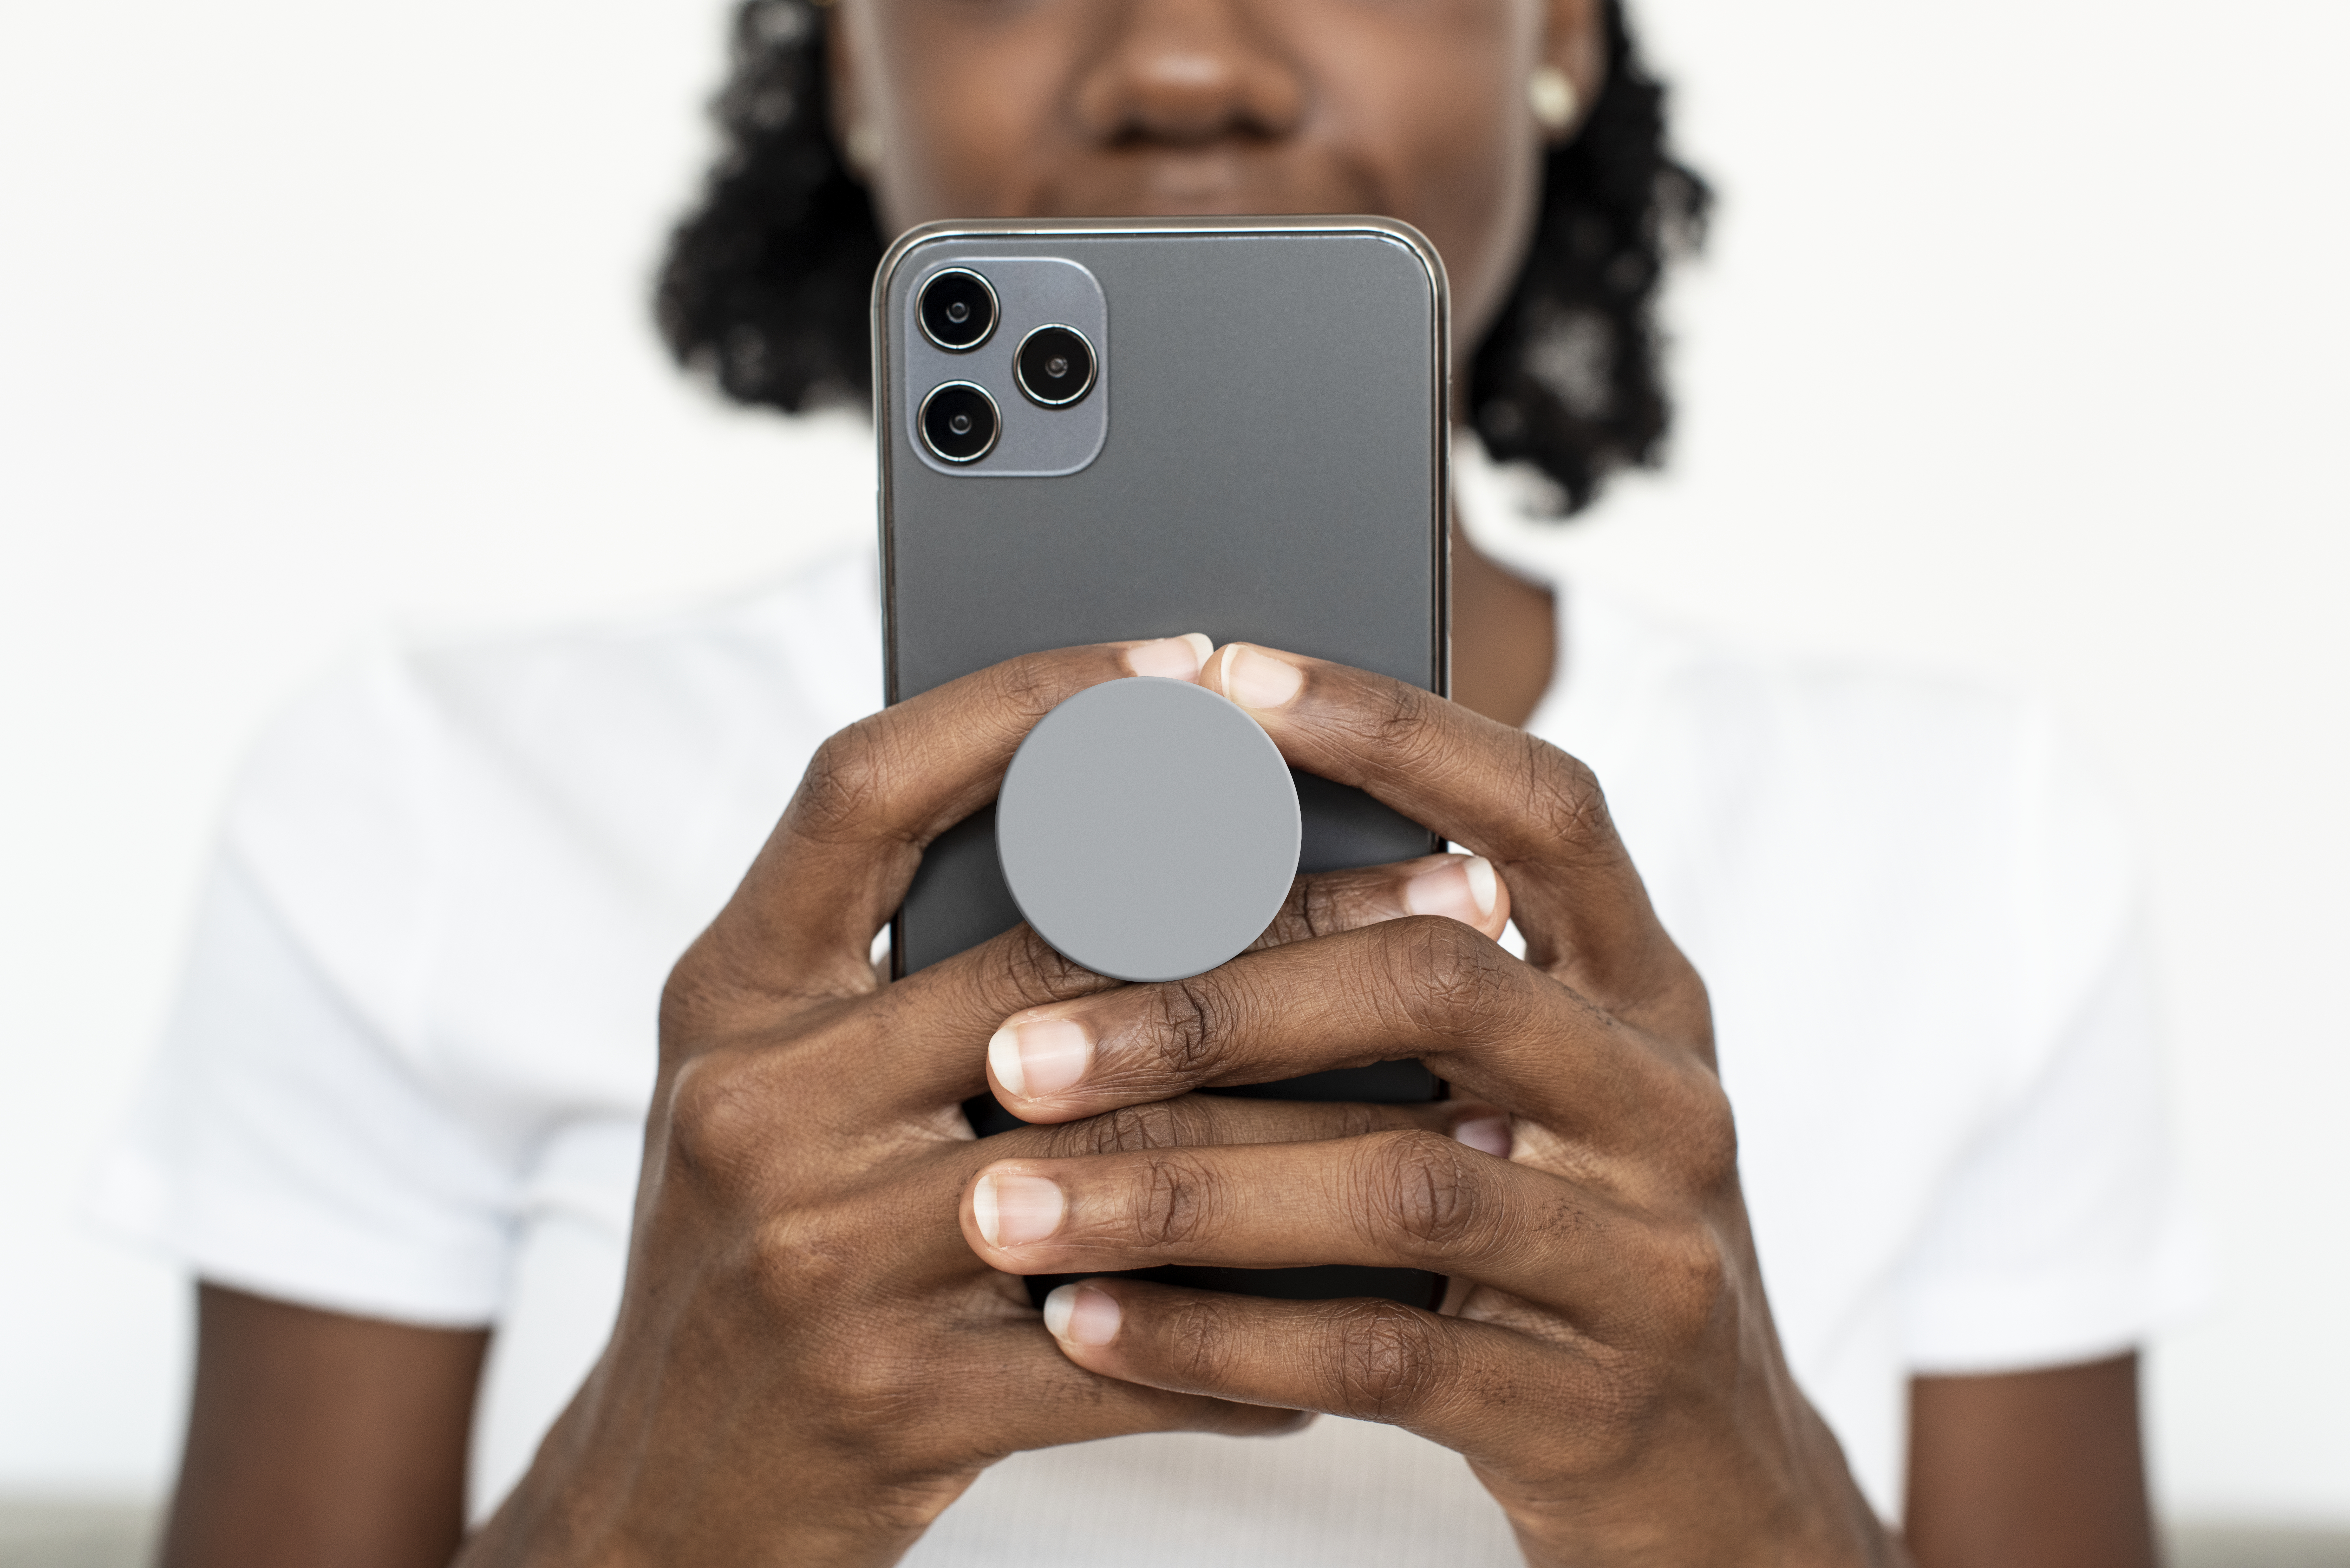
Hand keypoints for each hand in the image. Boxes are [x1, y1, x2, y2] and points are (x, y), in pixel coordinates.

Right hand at [459, 635, 1516, 1567]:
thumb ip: (902, 967)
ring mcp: (819, 1258)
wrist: (661, 1497)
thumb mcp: (778, 1084)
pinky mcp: (895, 1401)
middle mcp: (758, 1104)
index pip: (868, 786)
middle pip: (1057, 963)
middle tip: (1457, 891)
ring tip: (1473, 1101)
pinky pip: (1128, 1351)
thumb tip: (1149, 834)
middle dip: (1286, 921)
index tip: (1188, 666)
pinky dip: (1260, 1330)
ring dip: (1323, 1131)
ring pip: (1130, 1160)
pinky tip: (1373, 1303)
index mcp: (726, 994)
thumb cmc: (756, 1249)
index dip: (1024, 703)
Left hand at [958, 644, 1903, 1566]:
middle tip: (1013, 1046)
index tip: (1223, 682)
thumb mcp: (1525, 1093)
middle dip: (1209, 1006)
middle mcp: (1662, 1098)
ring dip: (1177, 1190)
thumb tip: (1158, 864)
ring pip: (1393, 1186)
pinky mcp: (1592, 1405)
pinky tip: (1083, 1326)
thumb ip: (1400, 989)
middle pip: (1434, 990)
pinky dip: (1215, 1341)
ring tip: (1004, 1203)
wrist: (1712, 1477)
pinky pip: (1379, 1358)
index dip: (1394, 729)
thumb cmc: (1559, 1241)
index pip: (1541, 807)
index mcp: (1643, 988)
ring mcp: (1644, 1255)